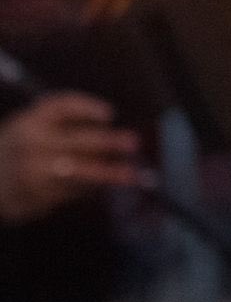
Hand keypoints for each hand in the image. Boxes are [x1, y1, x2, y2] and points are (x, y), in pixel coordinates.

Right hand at [0, 93, 149, 224]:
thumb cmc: (26, 147)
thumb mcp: (37, 128)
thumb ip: (69, 126)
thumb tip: (114, 132)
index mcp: (33, 119)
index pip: (60, 107)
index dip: (86, 108)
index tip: (110, 114)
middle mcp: (31, 142)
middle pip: (75, 140)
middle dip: (107, 142)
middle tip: (133, 142)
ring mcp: (30, 170)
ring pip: (76, 171)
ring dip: (106, 173)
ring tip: (131, 175)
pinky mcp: (33, 194)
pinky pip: (69, 191)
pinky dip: (89, 189)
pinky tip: (104, 187)